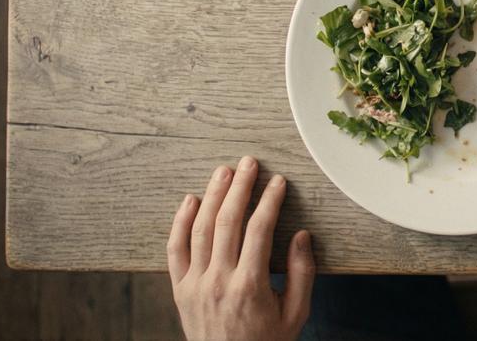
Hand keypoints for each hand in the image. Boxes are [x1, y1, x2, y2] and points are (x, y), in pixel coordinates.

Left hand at [167, 156, 314, 340]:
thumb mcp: (296, 314)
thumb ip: (302, 274)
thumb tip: (301, 236)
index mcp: (250, 286)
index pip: (259, 230)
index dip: (270, 201)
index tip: (278, 181)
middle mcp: (218, 281)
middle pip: (228, 221)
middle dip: (240, 187)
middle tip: (249, 163)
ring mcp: (195, 285)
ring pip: (200, 229)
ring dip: (213, 196)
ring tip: (224, 172)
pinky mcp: (179, 290)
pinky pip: (174, 250)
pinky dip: (179, 222)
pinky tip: (190, 200)